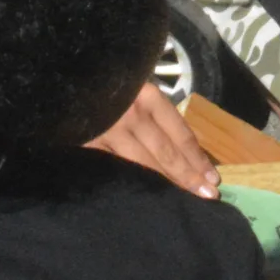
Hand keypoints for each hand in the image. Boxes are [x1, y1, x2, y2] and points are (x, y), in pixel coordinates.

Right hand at [87, 82, 221, 198]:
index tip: (212, 178)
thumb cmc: (111, 82)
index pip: (180, 133)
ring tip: (182, 200)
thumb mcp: (137, 87)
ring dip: (165, 184)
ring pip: (142, 165)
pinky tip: (143, 196)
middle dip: (188, 175)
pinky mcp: (89, 146)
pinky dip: (131, 183)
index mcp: (148, 98)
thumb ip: (155, 111)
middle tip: (207, 195)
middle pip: (166, 152)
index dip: (197, 158)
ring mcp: (109, 132)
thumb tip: (183, 147)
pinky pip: (115, 169)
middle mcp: (132, 115)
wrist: (67, 80)